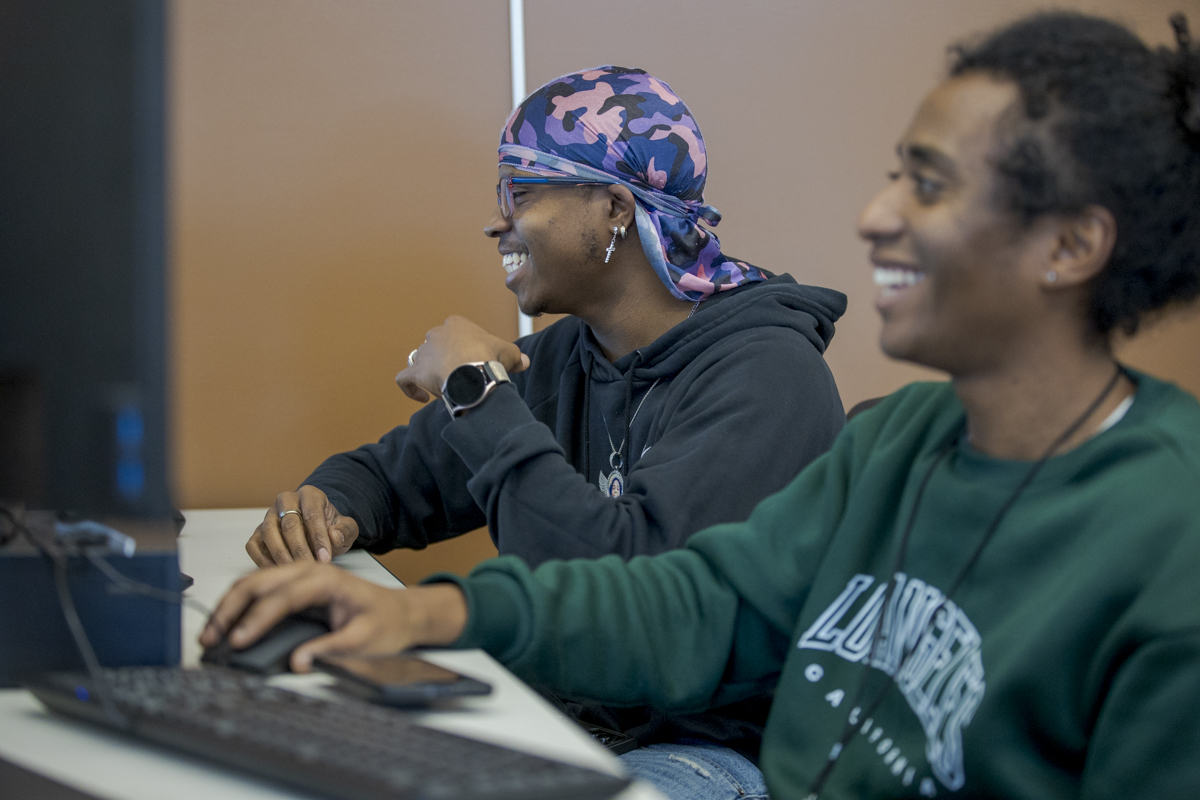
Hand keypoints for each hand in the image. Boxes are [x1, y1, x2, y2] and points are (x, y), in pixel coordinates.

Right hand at [198, 562, 468, 671]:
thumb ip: (329, 650)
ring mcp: (300, 576)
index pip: (282, 597)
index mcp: (326, 580)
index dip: (257, 619)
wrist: (401, 612)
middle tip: (210, 638)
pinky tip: (227, 626)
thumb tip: (297, 662)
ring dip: (229, 606)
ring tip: (211, 635)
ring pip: (253, 583)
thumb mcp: (363, 641)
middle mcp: (309, 571)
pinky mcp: (295, 587)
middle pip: (258, 582)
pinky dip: (239, 605)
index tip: (238, 641)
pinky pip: (260, 590)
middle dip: (230, 609)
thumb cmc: (385, 622)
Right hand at [246, 486, 359, 567]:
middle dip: (300, 549)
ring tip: (294, 571)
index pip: (312, 514)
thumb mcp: (347, 530)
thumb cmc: (331, 530)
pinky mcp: (257, 533)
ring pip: (268, 532)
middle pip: (289, 524)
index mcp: (310, 495)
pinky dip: (262, 560)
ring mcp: (269, 516)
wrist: (318, 533)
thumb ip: (345, 531)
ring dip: (281, 554)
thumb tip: (333, 536)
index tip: (325, 559)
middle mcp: (286, 500)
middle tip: (309, 567)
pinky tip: (278, 573)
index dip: (318, 538)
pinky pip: (253, 546)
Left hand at [395, 315, 529, 402]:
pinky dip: (409, 388)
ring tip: (443, 385)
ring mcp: (423, 353)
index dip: (464, 346)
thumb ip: (516, 355)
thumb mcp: (508, 352)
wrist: (471, 373)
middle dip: (445, 358)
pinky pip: (404, 379)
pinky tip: (422, 397)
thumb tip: (525, 361)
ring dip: (429, 371)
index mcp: (456, 324)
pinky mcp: (415, 371)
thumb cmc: (489, 357)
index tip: (474, 359)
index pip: (456, 331)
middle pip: (437, 345)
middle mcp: (436, 334)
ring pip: (420, 360)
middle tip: (460, 374)